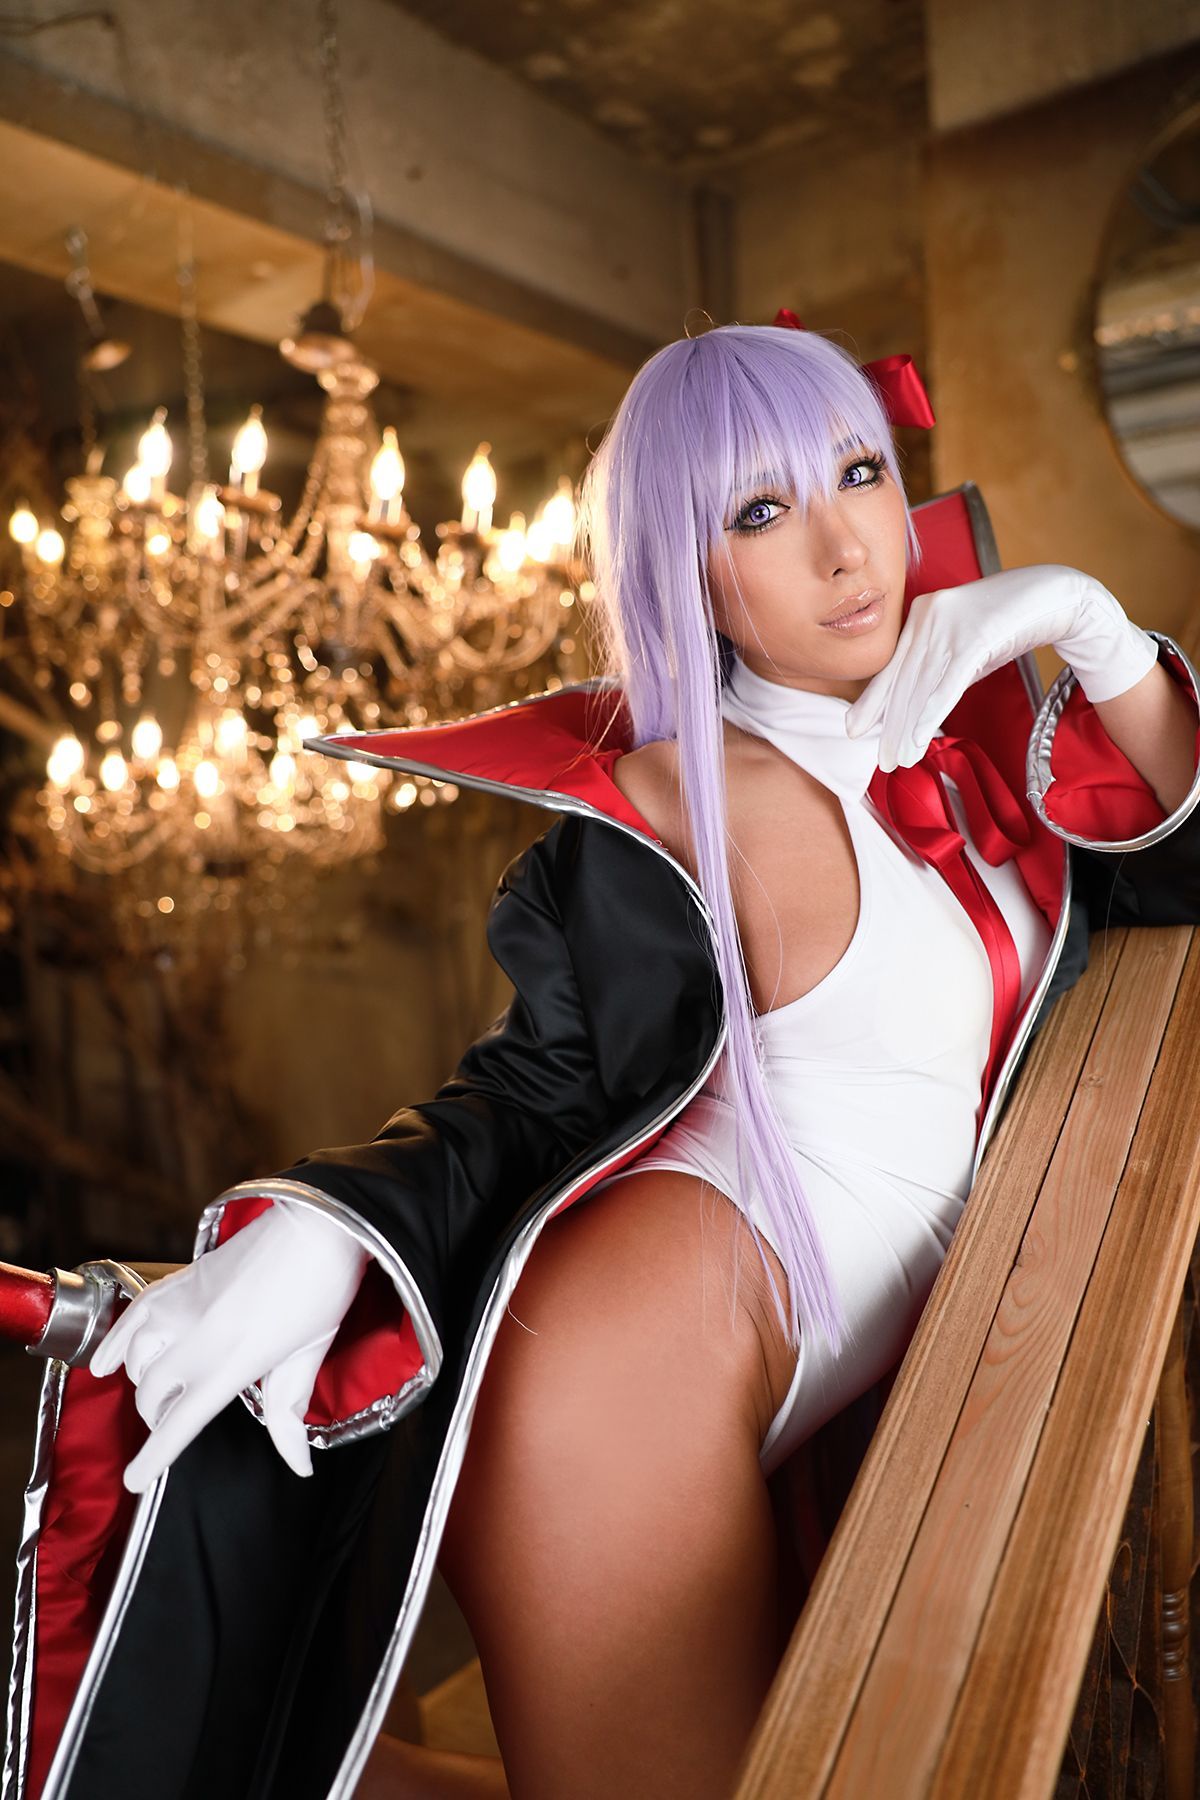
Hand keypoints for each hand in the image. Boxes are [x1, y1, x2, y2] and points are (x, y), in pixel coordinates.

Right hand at [88, 1199, 369, 1491]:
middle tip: (175, 1420)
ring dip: (144, 1380)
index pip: (181, 1424)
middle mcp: (199, 1337)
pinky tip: (106, 1362)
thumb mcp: (310, 1356)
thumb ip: (290, 1415)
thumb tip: (300, 1465)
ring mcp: (184, 1305)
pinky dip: (115, 1341)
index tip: (135, 1482)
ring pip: (137, 1358)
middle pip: (152, 1395)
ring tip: (162, 1388)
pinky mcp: (182, 1279)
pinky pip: (132, 1316)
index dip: (154, 1458)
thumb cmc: (321, 1288)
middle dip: (158, 1416)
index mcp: (234, 1363)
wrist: (318, 1221)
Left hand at [844, 564, 1157, 770]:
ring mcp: (950, 625)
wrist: (1055, 594)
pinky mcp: (975, 638)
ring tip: (900, 760)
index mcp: (921, 613)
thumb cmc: (1008, 622)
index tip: (855, 728)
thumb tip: (914, 706)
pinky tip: (920, 739)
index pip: (893, 666)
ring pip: (922, 687)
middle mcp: (928, 616)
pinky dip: (931, 714)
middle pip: (905, 681)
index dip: (874, 700)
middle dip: (891, 724)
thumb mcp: (964, 643)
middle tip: (882, 759)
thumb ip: (938, 665)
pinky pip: (948, 684)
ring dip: (909, 728)